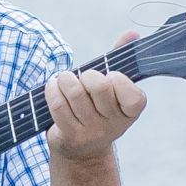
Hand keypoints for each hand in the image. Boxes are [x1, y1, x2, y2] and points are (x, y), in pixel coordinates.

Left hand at [46, 30, 146, 163]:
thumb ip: (120, 59)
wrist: (82, 151)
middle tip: (83, 78)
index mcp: (130, 112)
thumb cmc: (97, 108)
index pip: (133, 95)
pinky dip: (52, 90)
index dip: (119, 81)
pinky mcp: (70, 136)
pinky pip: (57, 105)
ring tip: (64, 79)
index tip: (111, 78)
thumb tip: (132, 33)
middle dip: (87, 75)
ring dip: (65, 79)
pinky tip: (53, 87)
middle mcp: (114, 125)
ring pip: (75, 92)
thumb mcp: (112, 88)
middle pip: (99, 86)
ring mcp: (92, 132)